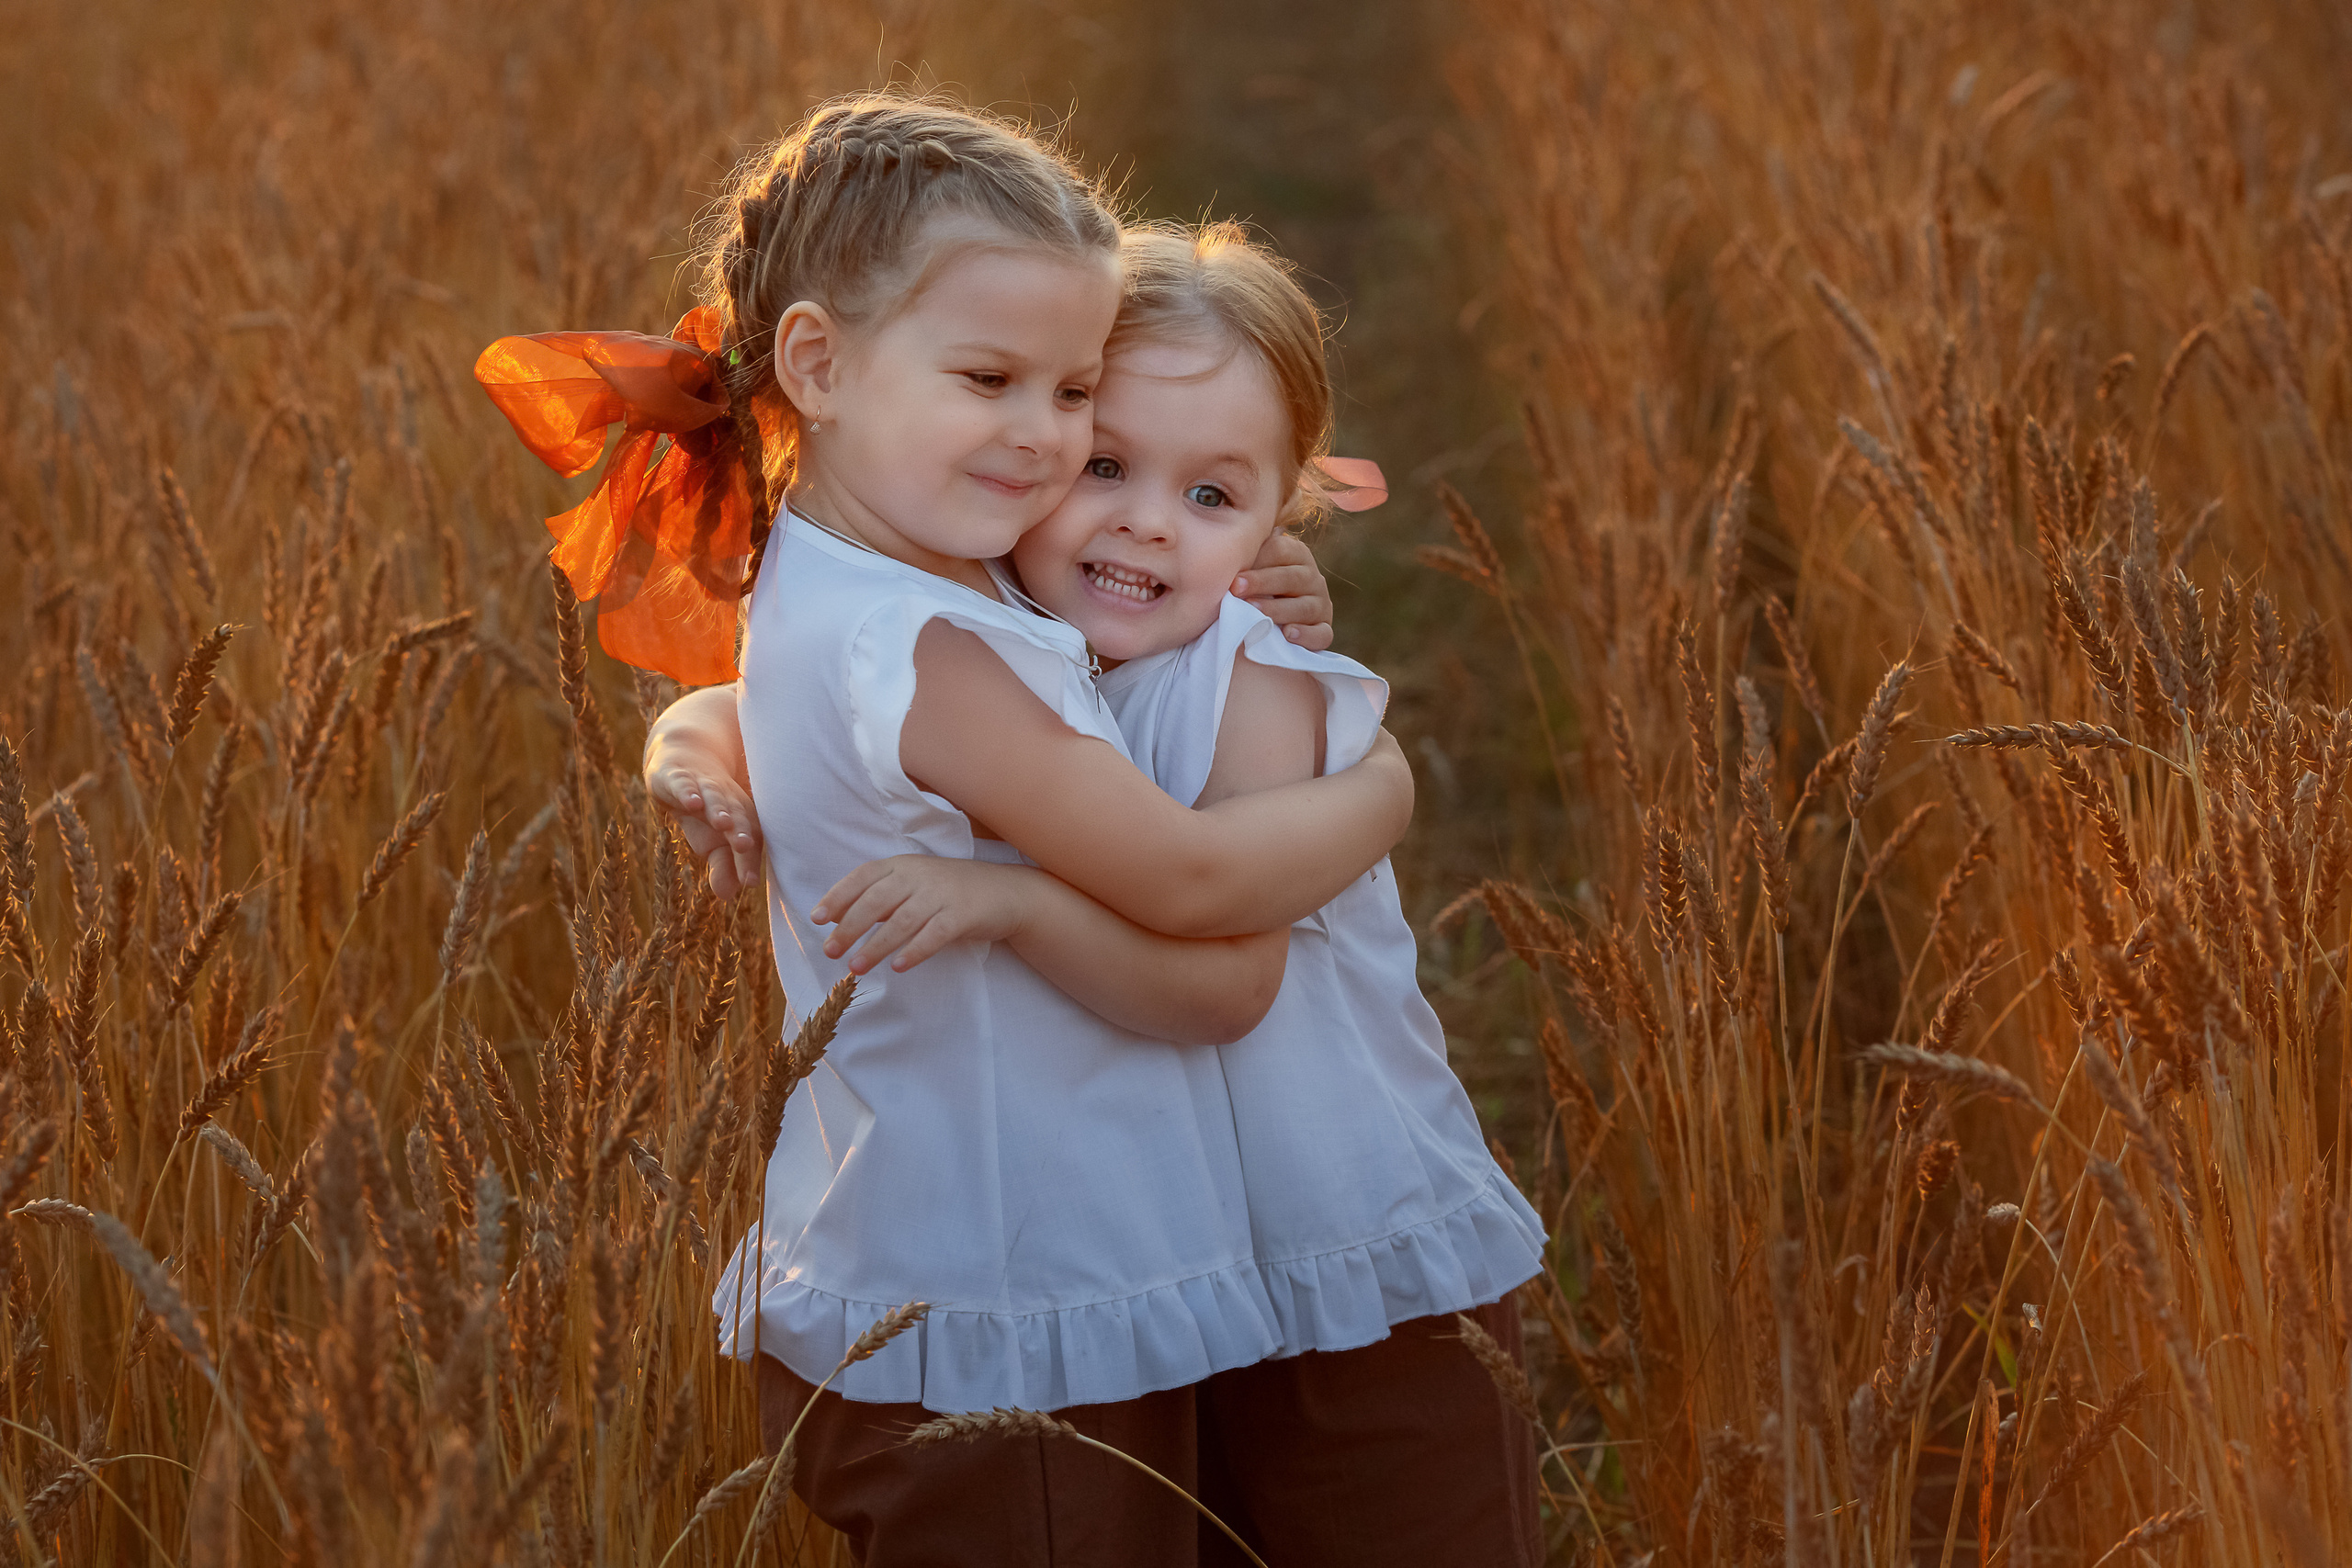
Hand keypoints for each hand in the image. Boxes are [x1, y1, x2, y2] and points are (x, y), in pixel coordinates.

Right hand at [646, 740, 763, 899]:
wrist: (684, 762)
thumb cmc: (706, 811)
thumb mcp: (712, 840)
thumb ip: (723, 866)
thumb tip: (728, 895)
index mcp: (741, 819)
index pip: (747, 840)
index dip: (748, 859)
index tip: (749, 882)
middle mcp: (726, 802)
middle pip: (736, 816)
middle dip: (741, 831)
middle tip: (745, 847)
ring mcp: (702, 786)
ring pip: (714, 797)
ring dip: (718, 809)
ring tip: (723, 823)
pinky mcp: (677, 775)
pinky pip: (683, 782)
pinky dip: (688, 791)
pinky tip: (692, 803)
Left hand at [811, 856, 1039, 974]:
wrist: (1005, 892)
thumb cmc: (950, 891)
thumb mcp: (913, 885)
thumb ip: (880, 897)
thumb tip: (834, 918)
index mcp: (903, 865)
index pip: (863, 876)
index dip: (838, 896)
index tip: (817, 919)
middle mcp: (920, 875)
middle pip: (877, 900)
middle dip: (850, 926)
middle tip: (831, 951)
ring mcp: (942, 894)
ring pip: (903, 920)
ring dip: (877, 945)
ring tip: (856, 967)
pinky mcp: (962, 914)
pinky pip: (935, 934)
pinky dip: (915, 950)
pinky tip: (899, 967)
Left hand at [1233, 531, 1334, 651]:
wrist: (1272, 618)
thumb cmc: (1255, 587)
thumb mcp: (1252, 567)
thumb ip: (1245, 556)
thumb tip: (1223, 549)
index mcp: (1296, 555)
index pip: (1280, 550)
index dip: (1257, 560)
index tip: (1233, 575)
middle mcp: (1312, 578)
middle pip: (1292, 577)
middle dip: (1262, 583)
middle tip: (1236, 590)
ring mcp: (1320, 605)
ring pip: (1305, 607)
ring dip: (1278, 610)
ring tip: (1255, 613)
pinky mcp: (1323, 629)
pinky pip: (1322, 634)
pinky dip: (1306, 635)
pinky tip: (1288, 634)